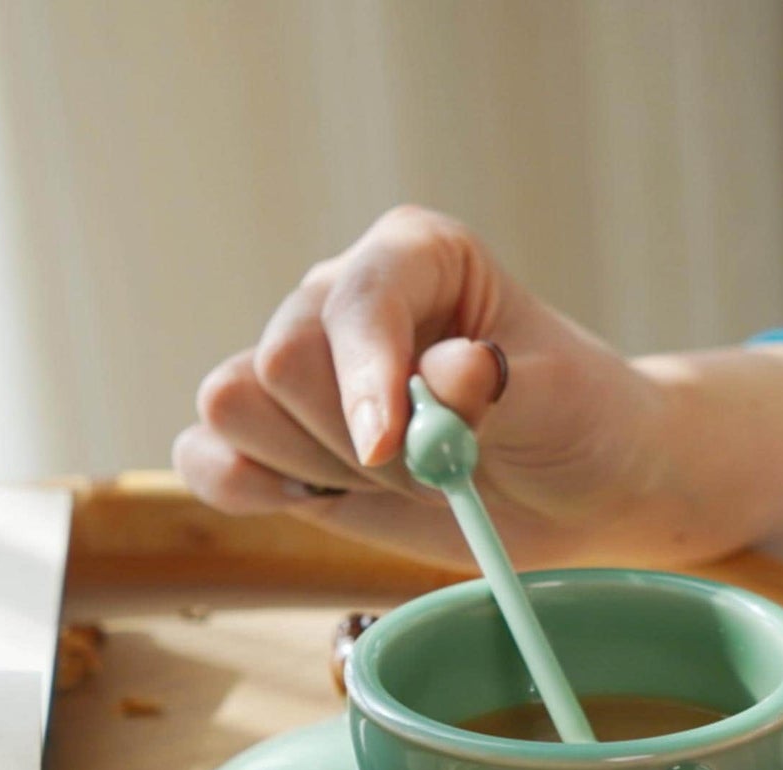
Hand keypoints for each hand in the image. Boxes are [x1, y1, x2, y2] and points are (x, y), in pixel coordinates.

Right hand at [173, 205, 782, 575]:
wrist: (572, 488)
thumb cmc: (575, 422)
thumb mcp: (560, 400)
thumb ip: (502, 388)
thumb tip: (450, 373)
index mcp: (413, 257)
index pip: (351, 299)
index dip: (365, 376)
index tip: (392, 447)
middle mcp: (341, 301)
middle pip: (279, 360)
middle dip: (351, 439)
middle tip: (433, 469)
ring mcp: (302, 371)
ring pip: (233, 407)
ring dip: (312, 466)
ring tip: (394, 479)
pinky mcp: (274, 442)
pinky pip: (206, 458)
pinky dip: (247, 490)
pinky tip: (324, 498)